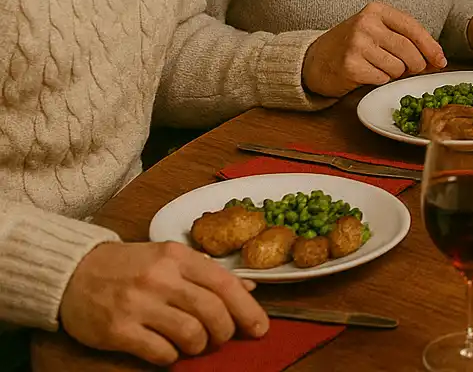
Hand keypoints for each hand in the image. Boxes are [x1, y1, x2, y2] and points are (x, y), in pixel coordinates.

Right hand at [59, 241, 267, 365]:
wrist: (72, 272)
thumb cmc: (129, 266)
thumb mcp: (169, 258)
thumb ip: (206, 272)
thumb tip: (248, 288)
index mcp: (177, 256)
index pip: (225, 284)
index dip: (248, 310)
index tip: (260, 327)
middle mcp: (160, 278)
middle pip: (213, 312)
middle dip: (225, 331)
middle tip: (222, 338)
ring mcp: (138, 304)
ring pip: (191, 334)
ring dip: (200, 346)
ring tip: (194, 344)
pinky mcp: (118, 330)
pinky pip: (161, 352)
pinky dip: (172, 356)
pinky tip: (168, 350)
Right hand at [302, 1, 446, 96]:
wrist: (316, 59)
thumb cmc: (354, 45)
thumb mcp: (378, 30)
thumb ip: (405, 39)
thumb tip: (437, 59)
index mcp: (377, 10)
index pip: (414, 28)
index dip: (431, 47)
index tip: (440, 61)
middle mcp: (367, 23)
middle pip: (409, 51)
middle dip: (416, 65)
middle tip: (409, 69)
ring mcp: (357, 44)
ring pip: (398, 67)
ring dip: (395, 73)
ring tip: (380, 67)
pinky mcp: (350, 65)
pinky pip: (382, 78)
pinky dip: (381, 80)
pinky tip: (368, 73)